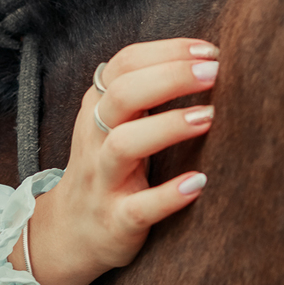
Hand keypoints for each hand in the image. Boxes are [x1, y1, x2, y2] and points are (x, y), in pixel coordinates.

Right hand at [20, 38, 217, 284]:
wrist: (70, 233)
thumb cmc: (108, 166)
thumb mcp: (113, 124)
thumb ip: (144, 92)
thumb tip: (205, 60)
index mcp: (97, 108)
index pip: (125, 64)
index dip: (167, 51)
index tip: (210, 51)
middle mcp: (95, 139)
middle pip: (122, 96)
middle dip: (170, 78)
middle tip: (214, 73)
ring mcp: (103, 180)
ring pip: (124, 145)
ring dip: (168, 127)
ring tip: (207, 117)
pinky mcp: (115, 221)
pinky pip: (139, 207)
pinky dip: (169, 194)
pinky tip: (199, 182)